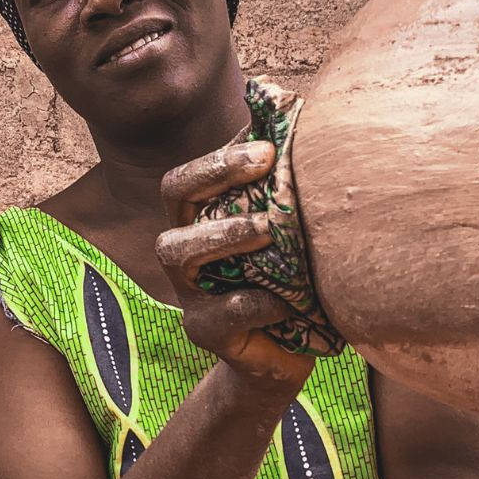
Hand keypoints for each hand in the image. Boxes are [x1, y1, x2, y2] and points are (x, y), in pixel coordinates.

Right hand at [154, 140, 317, 385]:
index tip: (269, 147)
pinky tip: (290, 299)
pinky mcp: (206, 332)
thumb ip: (283, 191)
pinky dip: (260, 302)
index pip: (186, 178)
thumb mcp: (286, 235)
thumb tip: (304, 123)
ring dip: (224, 232)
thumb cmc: (288, 282)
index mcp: (199, 221)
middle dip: (214, 173)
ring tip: (267, 229)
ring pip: (180, 252)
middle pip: (173, 199)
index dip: (218, 158)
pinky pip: (226, 313)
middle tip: (267, 163)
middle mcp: (184, 251)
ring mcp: (190, 291)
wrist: (284, 355)